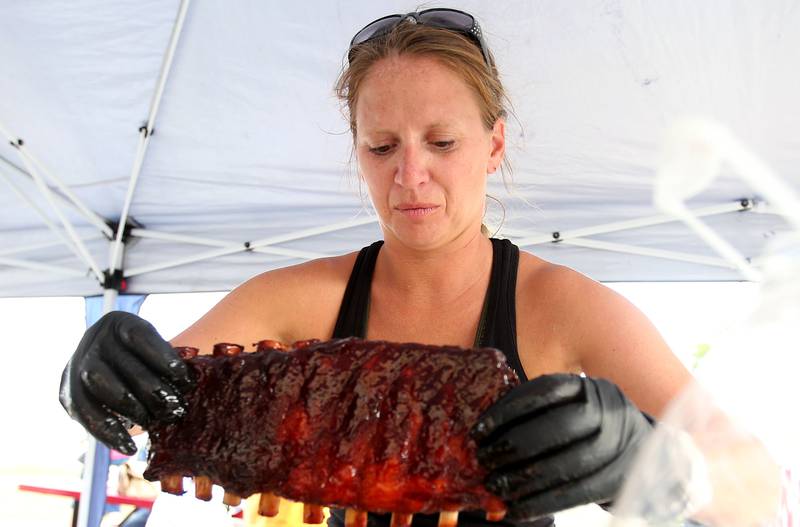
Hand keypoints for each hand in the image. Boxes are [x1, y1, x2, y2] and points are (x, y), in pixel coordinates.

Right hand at [59, 311, 193, 454]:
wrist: (106, 366)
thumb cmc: (145, 360)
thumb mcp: (156, 351)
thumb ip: (168, 364)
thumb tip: (192, 386)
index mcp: (120, 323)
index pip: (139, 335)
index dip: (162, 356)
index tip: (184, 378)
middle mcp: (94, 339)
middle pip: (121, 364)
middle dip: (151, 389)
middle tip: (174, 408)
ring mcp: (77, 364)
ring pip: (101, 385)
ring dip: (130, 408)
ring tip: (153, 422)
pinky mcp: (68, 392)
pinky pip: (85, 413)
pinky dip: (108, 432)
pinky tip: (128, 446)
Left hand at [471, 373, 652, 519]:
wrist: (642, 454)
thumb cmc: (587, 432)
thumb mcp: (569, 410)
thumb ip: (535, 415)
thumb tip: (483, 435)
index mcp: (589, 387)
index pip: (545, 390)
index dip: (508, 410)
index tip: (478, 431)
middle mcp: (609, 410)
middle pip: (559, 425)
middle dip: (515, 444)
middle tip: (484, 461)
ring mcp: (620, 444)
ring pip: (568, 462)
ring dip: (525, 478)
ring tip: (496, 487)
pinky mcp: (622, 478)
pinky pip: (578, 492)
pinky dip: (542, 503)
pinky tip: (517, 509)